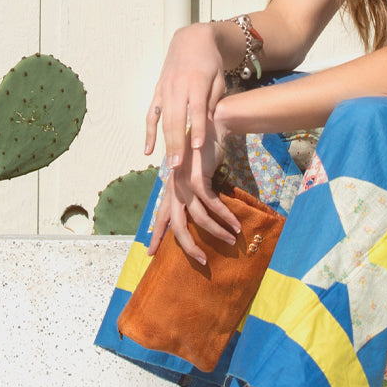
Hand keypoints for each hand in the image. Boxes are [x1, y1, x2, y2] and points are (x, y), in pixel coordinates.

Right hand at [145, 22, 229, 169]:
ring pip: (163, 120)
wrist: (191, 41)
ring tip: (170, 163)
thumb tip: (208, 127)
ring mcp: (164, 90)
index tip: (198, 148)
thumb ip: (212, 102)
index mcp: (196, 82)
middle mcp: (177, 87)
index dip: (197, 129)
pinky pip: (151, 115)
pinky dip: (149, 133)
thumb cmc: (210, 62)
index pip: (196, 109)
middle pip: (176, 119)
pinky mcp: (157, 92)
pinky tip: (148, 150)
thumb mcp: (219, 79)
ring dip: (165, 143)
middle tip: (179, 165)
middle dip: (177, 143)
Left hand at [149, 107, 240, 264]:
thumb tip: (199, 213)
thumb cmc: (206, 152)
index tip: (151, 254)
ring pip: (198, 217)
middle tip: (201, 260)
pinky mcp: (199, 178)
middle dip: (187, 245)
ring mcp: (184, 183)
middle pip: (176, 224)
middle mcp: (174, 187)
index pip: (161, 217)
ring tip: (231, 240)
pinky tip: (236, 224)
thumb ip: (193, 193)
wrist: (213, 127)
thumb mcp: (196, 175)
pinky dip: (225, 216)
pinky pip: (212, 204)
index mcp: (171, 188)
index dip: (156, 236)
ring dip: (216, 231)